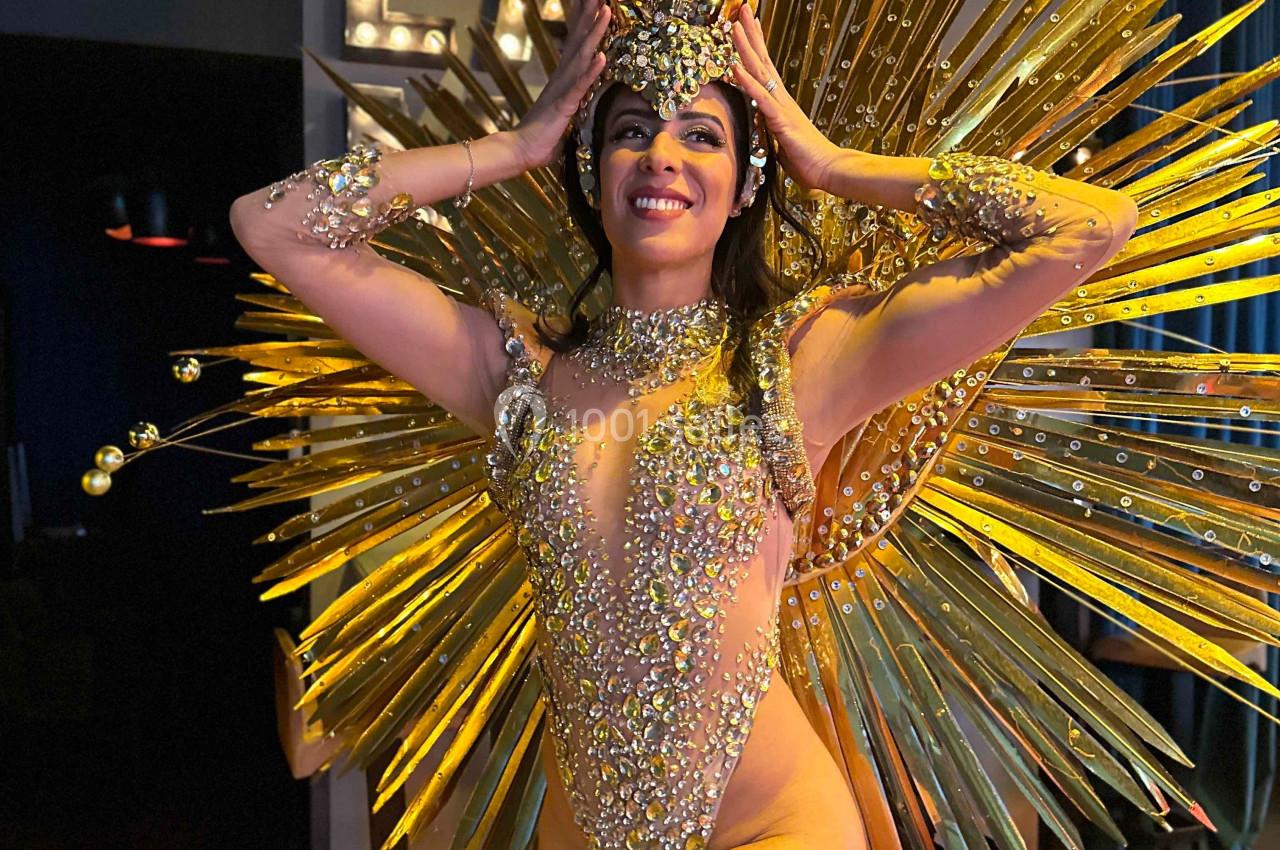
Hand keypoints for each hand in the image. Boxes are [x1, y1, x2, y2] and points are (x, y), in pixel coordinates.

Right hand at [511, 0, 610, 170]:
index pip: (576, 41)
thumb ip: (575, 99)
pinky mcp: (563, 105)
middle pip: (579, 39)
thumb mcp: (565, 112)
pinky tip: (601, 57)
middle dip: (590, 14)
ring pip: (582, 56)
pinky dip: (591, 71)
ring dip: (595, 33)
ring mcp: (562, 89)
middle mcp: (562, 77)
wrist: (521, 149)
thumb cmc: (543, 135)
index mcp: (563, 77)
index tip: (593, 0)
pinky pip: (580, 86)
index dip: (585, 19)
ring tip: (606, 11)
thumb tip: (585, 96)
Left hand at [729, 4, 842, 193]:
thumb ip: (771, 130)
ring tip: (734, 26)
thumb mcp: (782, 143)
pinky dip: (748, 81)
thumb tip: (762, 125)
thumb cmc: (808, 161)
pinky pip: (761, 98)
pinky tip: (736, 66)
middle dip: (750, 34)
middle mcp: (782, 99)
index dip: (756, 46)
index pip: (765, 69)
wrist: (829, 170)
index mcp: (781, 104)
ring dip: (746, 49)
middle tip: (742, 9)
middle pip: (762, 61)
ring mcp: (782, 107)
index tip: (748, 25)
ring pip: (760, 72)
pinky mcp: (782, 120)